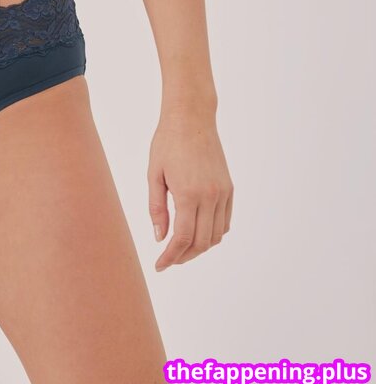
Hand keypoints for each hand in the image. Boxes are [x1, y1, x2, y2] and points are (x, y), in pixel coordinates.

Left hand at [148, 109, 232, 270]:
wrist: (191, 118)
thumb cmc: (167, 143)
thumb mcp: (154, 174)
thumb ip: (157, 208)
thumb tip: (160, 237)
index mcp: (188, 193)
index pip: (183, 238)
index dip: (170, 256)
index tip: (159, 266)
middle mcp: (210, 196)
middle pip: (202, 242)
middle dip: (184, 256)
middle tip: (168, 259)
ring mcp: (223, 193)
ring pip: (216, 235)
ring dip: (200, 247)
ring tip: (182, 248)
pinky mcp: (229, 188)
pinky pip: (225, 221)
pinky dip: (213, 233)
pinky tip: (198, 232)